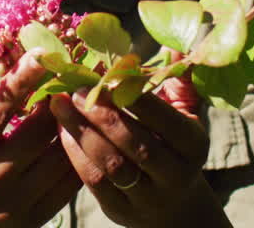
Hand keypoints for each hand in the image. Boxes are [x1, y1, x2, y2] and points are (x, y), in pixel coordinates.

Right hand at [0, 47, 79, 227]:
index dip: (22, 81)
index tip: (43, 54)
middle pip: (38, 133)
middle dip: (60, 99)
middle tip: (76, 71)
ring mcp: (16, 204)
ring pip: (60, 158)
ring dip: (76, 126)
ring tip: (87, 98)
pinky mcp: (35, 219)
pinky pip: (70, 185)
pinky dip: (82, 156)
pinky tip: (88, 133)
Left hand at [50, 76, 230, 227]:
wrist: (174, 205)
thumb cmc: (175, 145)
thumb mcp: (186, 113)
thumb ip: (178, 79)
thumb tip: (175, 42)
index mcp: (194, 145)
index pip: (165, 120)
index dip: (136, 98)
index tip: (109, 76)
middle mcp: (175, 175)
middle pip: (135, 143)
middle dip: (102, 114)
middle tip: (76, 88)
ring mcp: (147, 198)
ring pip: (111, 164)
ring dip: (81, 132)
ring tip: (60, 105)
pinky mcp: (120, 211)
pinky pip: (93, 182)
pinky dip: (75, 154)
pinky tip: (61, 130)